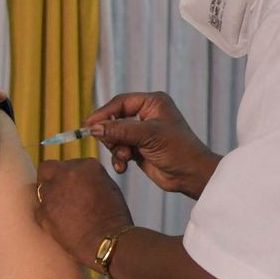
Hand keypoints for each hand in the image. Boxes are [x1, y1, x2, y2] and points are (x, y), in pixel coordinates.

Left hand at [35, 159, 134, 267]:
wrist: (108, 241)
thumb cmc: (115, 217)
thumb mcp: (109, 187)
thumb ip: (91, 178)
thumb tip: (81, 181)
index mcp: (86, 166)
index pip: (70, 164)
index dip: (71, 176)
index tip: (75, 186)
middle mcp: (65, 175)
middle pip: (47, 169)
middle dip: (51, 177)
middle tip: (60, 190)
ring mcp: (51, 194)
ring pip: (41, 189)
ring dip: (50, 196)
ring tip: (62, 210)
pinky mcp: (43, 213)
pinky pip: (40, 210)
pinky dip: (47, 215)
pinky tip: (59, 223)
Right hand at [86, 92, 221, 197]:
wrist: (191, 175)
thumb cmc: (178, 150)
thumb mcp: (148, 136)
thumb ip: (120, 130)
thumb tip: (94, 128)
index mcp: (152, 103)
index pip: (120, 103)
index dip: (103, 113)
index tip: (88, 125)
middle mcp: (146, 115)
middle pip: (114, 120)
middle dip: (111, 135)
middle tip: (111, 145)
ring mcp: (142, 133)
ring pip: (115, 137)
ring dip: (116, 149)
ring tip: (124, 158)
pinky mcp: (139, 149)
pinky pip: (119, 150)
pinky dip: (118, 159)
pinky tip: (123, 167)